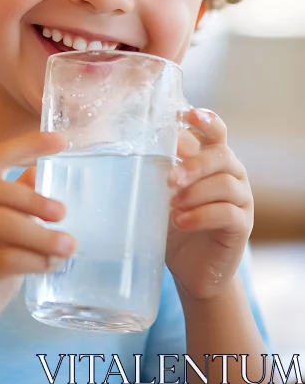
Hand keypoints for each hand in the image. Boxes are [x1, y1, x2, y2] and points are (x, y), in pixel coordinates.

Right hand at [0, 131, 75, 364]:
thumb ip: (16, 204)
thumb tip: (40, 173)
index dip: (25, 145)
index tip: (59, 140)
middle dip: (33, 196)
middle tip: (63, 212)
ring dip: (39, 233)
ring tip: (68, 246)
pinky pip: (0, 260)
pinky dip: (32, 260)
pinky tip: (50, 266)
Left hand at [165, 108, 253, 301]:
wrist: (192, 268)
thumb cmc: (176, 222)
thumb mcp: (165, 192)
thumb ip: (163, 169)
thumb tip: (141, 146)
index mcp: (213, 158)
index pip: (216, 130)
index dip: (205, 120)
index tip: (187, 115)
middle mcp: (232, 173)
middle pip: (221, 155)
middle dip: (194, 163)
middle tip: (170, 179)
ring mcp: (241, 198)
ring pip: (224, 183)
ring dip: (194, 192)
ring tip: (171, 206)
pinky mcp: (243, 225)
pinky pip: (227, 213)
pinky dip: (201, 215)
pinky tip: (181, 222)